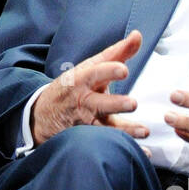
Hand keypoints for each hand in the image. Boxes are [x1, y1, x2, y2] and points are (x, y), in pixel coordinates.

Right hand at [31, 30, 150, 150]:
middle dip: (116, 104)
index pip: (95, 73)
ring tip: (143, 132)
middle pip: (99, 103)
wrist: (44, 114)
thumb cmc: (75, 85)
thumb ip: (117, 53)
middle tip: (133, 103)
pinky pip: (109, 145)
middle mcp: (84, 101)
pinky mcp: (91, 139)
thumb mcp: (91, 66)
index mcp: (83, 80)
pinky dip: (125, 150)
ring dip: (125, 131)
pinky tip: (144, 154)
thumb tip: (138, 35)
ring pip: (104, 128)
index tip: (124, 69)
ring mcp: (86, 122)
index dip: (109, 71)